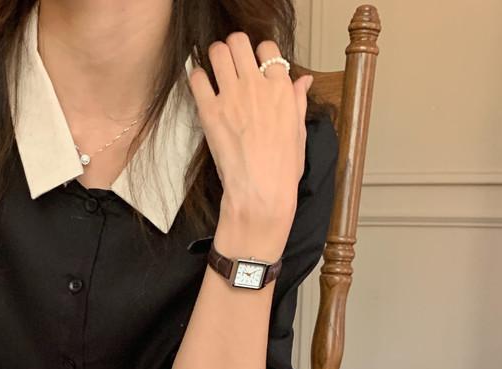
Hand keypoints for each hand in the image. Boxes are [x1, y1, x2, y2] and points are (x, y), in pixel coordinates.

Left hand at [187, 33, 311, 254]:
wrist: (260, 195)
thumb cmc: (282, 170)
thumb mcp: (298, 133)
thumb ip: (298, 101)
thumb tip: (303, 81)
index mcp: (280, 88)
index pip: (268, 48)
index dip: (260, 53)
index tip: (256, 65)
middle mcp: (256, 85)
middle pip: (239, 42)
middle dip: (234, 48)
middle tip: (232, 62)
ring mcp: (232, 96)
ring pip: (217, 51)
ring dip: (216, 57)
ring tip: (216, 70)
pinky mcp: (210, 112)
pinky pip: (198, 78)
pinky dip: (198, 78)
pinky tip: (203, 87)